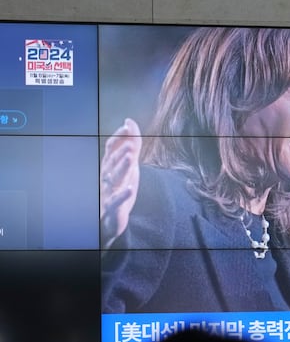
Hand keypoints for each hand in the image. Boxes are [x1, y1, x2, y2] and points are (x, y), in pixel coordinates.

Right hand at [101, 118, 141, 248]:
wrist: (109, 220)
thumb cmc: (117, 188)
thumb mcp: (126, 165)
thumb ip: (130, 145)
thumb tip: (130, 122)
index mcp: (108, 166)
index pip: (110, 148)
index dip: (119, 137)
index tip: (127, 126)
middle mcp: (106, 177)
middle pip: (113, 163)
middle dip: (121, 153)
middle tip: (131, 145)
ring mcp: (108, 192)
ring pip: (115, 179)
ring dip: (122, 168)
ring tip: (131, 159)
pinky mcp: (113, 208)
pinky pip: (117, 201)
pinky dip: (123, 194)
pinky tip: (130, 189)